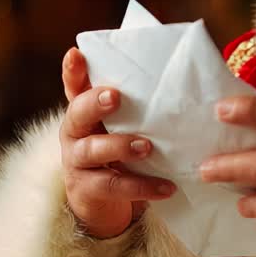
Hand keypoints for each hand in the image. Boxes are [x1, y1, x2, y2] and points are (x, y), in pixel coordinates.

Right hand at [59, 47, 175, 239]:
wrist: (102, 201)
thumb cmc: (119, 150)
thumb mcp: (124, 125)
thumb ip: (139, 105)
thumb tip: (182, 77)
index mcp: (84, 110)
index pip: (75, 85)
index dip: (73, 71)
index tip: (76, 54)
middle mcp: (75, 132)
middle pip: (77, 113)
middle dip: (94, 103)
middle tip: (115, 96)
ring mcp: (77, 161)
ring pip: (92, 150)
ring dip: (120, 146)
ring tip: (147, 146)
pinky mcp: (87, 189)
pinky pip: (114, 186)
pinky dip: (143, 186)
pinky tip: (167, 187)